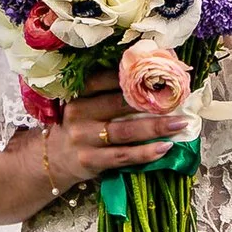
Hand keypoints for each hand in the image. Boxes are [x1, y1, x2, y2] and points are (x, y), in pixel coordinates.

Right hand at [45, 75, 180, 194]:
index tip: (161, 71)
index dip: (134, 75)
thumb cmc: (78, 126)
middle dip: (152, 101)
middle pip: (120, 103)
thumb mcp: (83, 104)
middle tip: (180, 98)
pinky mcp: (90, 160)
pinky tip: (165, 148)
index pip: (106, 78)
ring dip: (156, 127)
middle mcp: (78, 113)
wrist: (52, 159)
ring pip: (125, 131)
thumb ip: (107, 92)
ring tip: (180, 124)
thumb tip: (150, 78)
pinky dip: (146, 153)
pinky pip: (123, 156)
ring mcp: (83, 138)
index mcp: (78, 93)